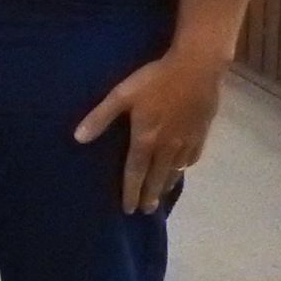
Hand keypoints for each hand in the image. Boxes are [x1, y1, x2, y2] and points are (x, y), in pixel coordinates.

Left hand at [75, 46, 224, 213]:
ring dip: (166, 185)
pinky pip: (192, 158)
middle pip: (157, 176)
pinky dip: (185, 168)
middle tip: (145, 211)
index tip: (128, 210)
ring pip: (176, 170)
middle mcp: (168, 146)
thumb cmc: (155, 80)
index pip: (135, 172)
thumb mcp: (122, 95)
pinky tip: (182, 170)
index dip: (130, 191)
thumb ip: (100, 117)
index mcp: (146, 139)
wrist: (197, 69)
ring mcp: (187, 140)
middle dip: (149, 195)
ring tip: (161, 197)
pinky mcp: (201, 132)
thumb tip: (78, 138)